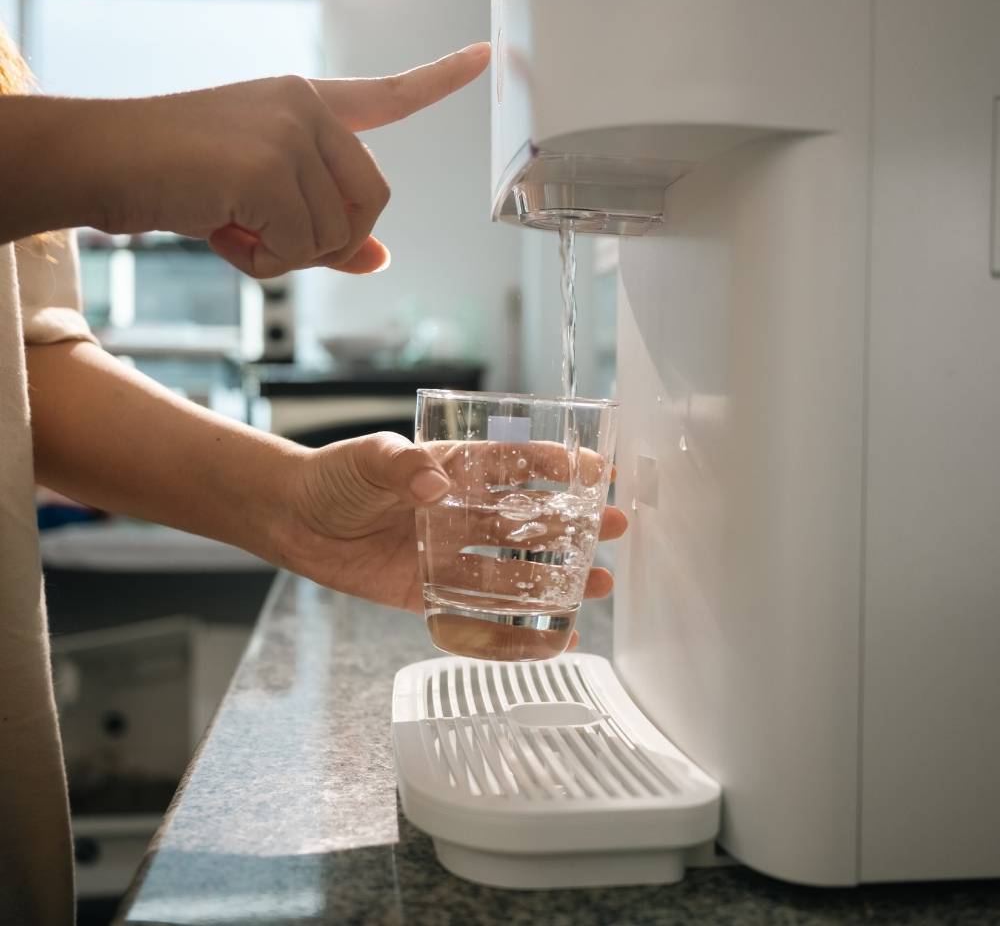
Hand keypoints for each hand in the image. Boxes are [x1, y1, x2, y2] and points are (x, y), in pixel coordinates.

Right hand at [80, 43, 490, 277]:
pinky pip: (299, 247)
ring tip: (231, 227)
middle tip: (268, 239)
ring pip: (335, 234)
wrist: (101, 162)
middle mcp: (304, 106)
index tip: (488, 56)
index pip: (386, 95)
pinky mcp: (267, 163)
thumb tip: (380, 259)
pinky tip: (221, 231)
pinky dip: (263, 262)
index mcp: (306, 105)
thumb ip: (324, 229)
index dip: (439, 81)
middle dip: (329, 242)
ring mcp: (288, 130)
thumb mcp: (262, 206)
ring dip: (284, 256)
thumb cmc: (181, 182)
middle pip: (372, 202)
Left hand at [277, 432, 627, 621]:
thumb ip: (402, 466)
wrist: (295, 519)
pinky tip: (549, 632)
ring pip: (514, 567)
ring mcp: (450, 552)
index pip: (516, 463)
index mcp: (454, 468)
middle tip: (614, 526)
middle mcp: (461, 510)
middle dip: (573, 522)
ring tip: (597, 583)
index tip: (596, 471)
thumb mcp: (368, 458)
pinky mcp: (432, 591)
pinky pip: (479, 610)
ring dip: (556, 575)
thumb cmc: (334, 476)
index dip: (557, 465)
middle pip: (528, 518)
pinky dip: (513, 625)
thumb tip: (436, 485)